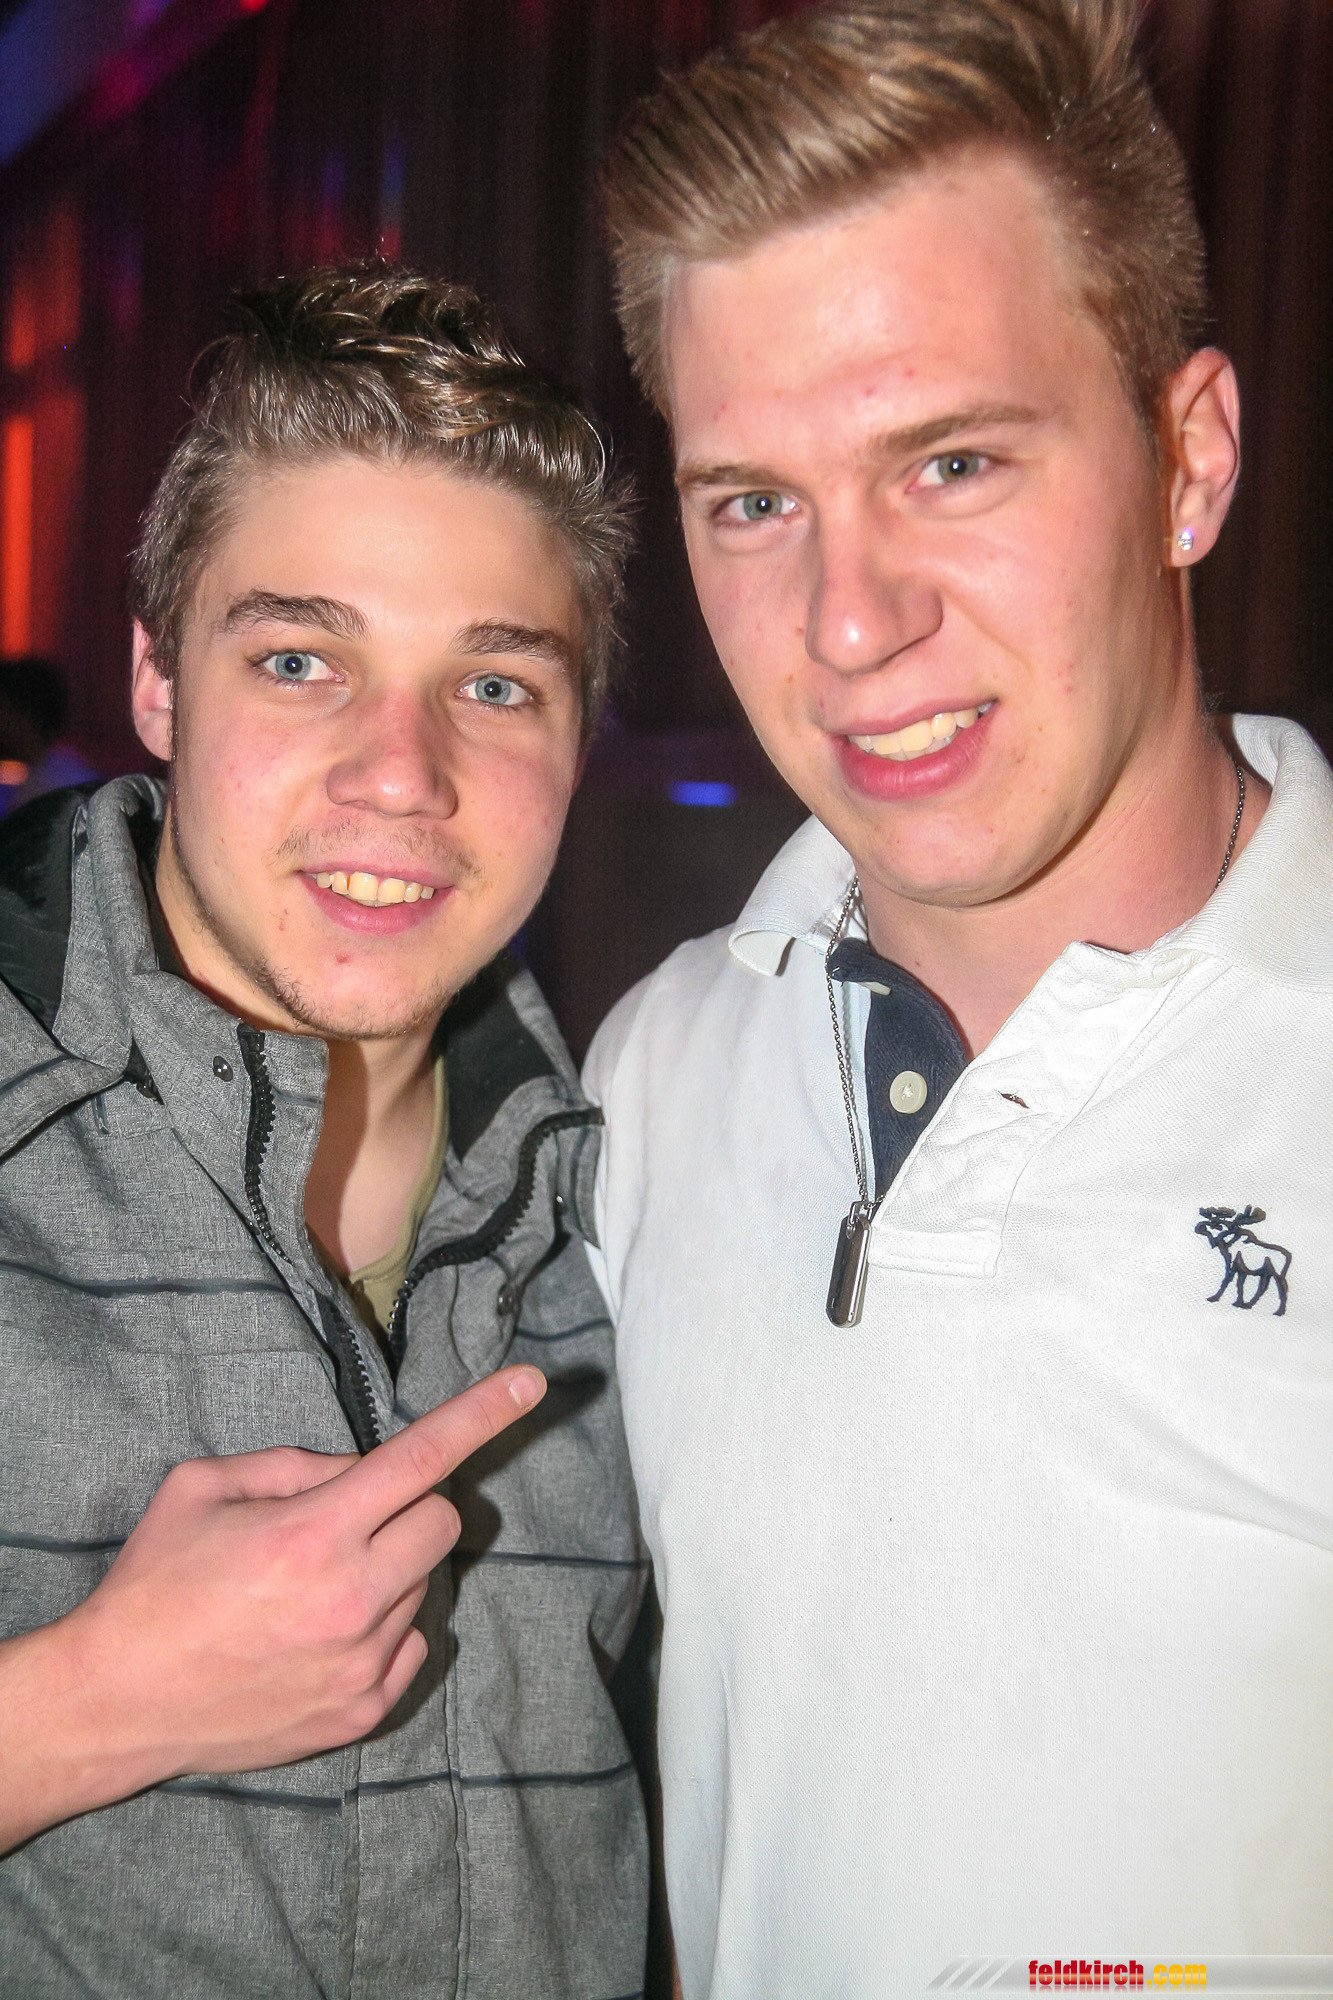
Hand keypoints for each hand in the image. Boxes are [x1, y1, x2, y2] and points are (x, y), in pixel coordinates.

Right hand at [0, 1364, 543, 1850]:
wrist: (116, 1702)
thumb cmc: (155, 1583)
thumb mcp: (204, 1486)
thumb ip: (295, 1466)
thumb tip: (359, 1471)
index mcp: (314, 1532)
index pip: (421, 1458)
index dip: (481, 1415)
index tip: (530, 1384)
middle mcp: (352, 1598)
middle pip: (441, 1522)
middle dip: (410, 1506)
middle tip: (352, 1520)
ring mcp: (362, 1662)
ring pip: (424, 1586)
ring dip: (389, 1571)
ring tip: (311, 1592)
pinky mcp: (361, 1712)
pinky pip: (411, 1645)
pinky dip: (382, 1629)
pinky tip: (318, 1635)